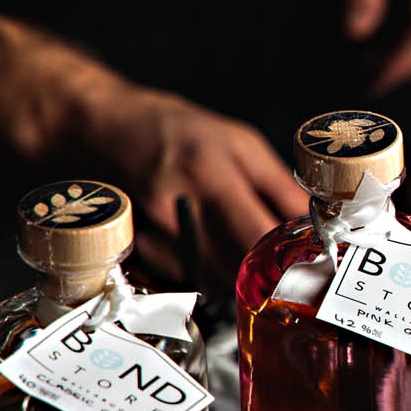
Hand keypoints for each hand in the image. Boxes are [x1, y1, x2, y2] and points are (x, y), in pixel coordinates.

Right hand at [75, 84, 307, 284]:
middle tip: (287, 267)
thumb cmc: (174, 131)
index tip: (312, 264)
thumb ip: (280, 187)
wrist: (94, 129)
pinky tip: (206, 250)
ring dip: (238, 277)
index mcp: (211, 174)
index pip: (260, 237)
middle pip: (237, 269)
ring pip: (213, 281)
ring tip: (247, 255)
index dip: (290, 258)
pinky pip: (185, 279)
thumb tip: (316, 225)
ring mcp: (149, 234)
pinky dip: (205, 273)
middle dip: (268, 273)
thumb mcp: (239, 142)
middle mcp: (176, 209)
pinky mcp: (133, 253)